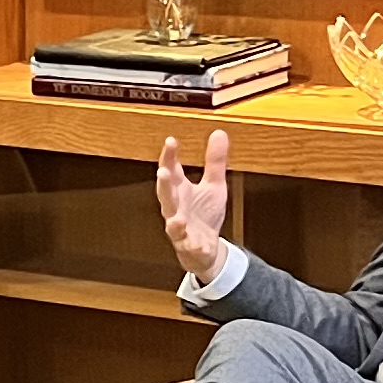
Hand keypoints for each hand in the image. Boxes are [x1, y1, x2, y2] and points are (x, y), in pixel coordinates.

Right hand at [157, 129, 234, 282]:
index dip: (169, 156)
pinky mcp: (190, 246)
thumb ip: (215, 161)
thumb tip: (219, 133)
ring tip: (178, 218)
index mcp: (180, 191)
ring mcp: (180, 228)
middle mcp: (176, 208)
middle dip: (164, 184)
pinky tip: (199, 245)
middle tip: (163, 171)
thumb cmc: (204, 215)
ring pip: (173, 223)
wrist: (204, 249)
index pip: (170, 170)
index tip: (171, 141)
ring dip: (174, 219)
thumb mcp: (214, 185)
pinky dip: (193, 245)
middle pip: (166, 195)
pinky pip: (190, 245)